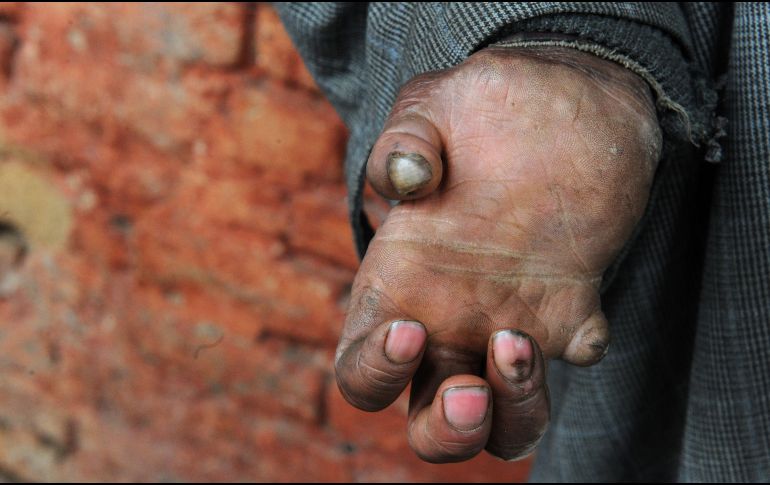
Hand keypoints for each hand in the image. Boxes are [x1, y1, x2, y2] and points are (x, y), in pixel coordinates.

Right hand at [335, 45, 660, 461]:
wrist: (551, 107)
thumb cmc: (472, 114)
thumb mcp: (427, 111)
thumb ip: (404, 139)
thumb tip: (405, 179)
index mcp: (394, 293)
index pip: (361, 372)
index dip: (374, 371)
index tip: (409, 328)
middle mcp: (447, 326)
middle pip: (432, 423)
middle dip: (447, 431)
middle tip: (468, 394)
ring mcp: (508, 324)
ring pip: (506, 420)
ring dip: (513, 412)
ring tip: (519, 345)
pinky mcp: (570, 309)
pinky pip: (576, 352)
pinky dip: (580, 346)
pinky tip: (582, 314)